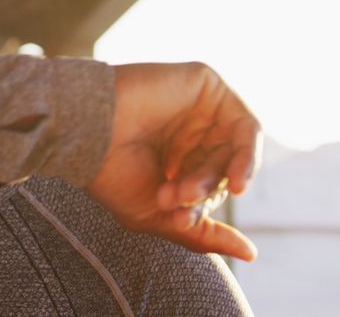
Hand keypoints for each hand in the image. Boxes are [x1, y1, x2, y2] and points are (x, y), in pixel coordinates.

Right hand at [85, 62, 262, 261]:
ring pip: (237, 148)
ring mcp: (199, 106)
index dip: (197, 208)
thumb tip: (251, 254)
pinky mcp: (206, 84)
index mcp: (174, 157)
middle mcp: (189, 130)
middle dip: (202, 190)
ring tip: (189, 190)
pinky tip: (235, 180)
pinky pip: (247, 124)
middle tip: (174, 197)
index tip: (177, 218)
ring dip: (222, 177)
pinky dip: (247, 156)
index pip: (207, 187)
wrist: (87, 131)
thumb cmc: (111, 174)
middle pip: (221, 167)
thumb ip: (204, 235)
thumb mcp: (159, 217)